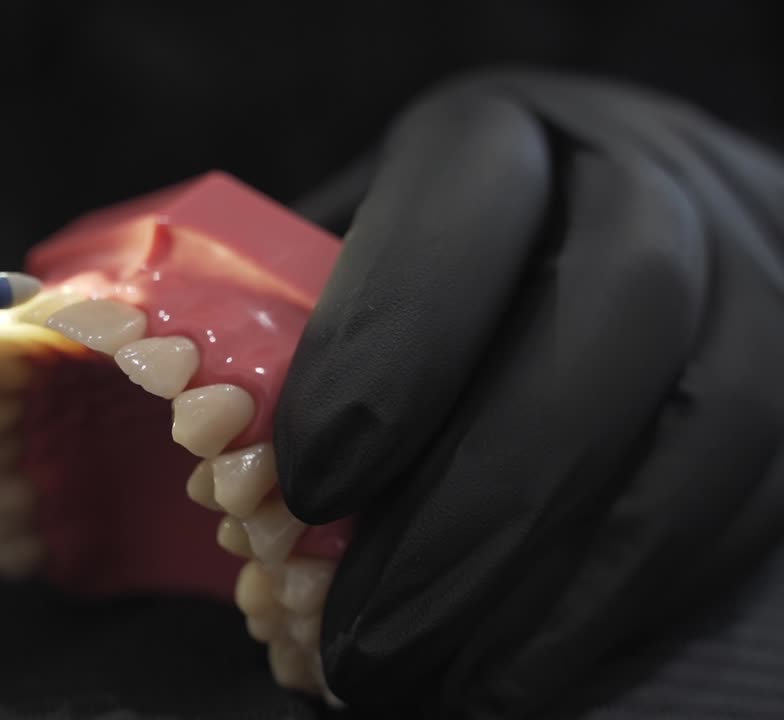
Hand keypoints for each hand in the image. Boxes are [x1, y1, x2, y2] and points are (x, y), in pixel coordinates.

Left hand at [276, 69, 783, 715]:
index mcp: (506, 134)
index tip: (311, 481)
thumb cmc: (430, 271)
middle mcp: (648, 184)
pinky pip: (743, 502)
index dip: (393, 339)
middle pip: (616, 312)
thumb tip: (220, 446)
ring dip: (556, 578)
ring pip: (706, 423)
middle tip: (366, 628)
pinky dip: (624, 604)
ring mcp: (748, 280)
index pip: (469, 192)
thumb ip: (298, 324)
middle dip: (479, 495)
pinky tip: (515, 668)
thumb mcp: (350, 259)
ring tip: (429, 676)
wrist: (599, 244)